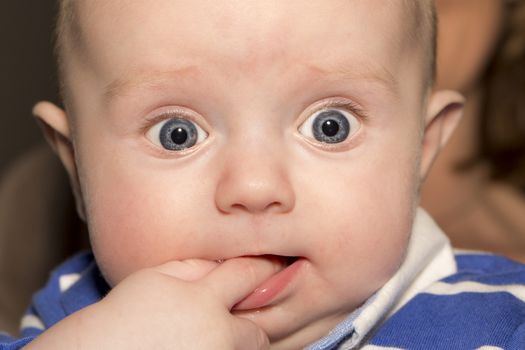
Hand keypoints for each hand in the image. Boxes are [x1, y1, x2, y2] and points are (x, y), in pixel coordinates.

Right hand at [26, 257, 280, 349]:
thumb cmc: (120, 315)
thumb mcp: (154, 277)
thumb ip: (195, 267)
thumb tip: (224, 265)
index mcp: (204, 301)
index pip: (249, 276)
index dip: (264, 269)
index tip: (274, 266)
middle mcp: (216, 336)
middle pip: (258, 333)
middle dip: (250, 327)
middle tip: (228, 324)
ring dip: (235, 346)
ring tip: (202, 337)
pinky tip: (193, 346)